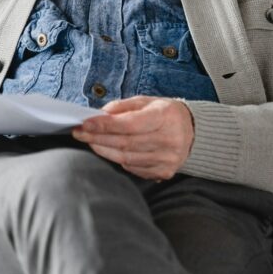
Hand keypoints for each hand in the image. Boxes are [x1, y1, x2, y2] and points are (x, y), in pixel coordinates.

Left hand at [71, 96, 193, 180]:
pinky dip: (117, 159)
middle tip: (79, 133)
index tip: (85, 123)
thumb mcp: (147, 102)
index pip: (130, 124)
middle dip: (98, 138)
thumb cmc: (165, 114)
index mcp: (165, 117)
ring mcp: (168, 159)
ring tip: (90, 141)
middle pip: (125, 143)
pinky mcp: (164, 172)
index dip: (104, 125)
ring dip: (103, 150)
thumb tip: (100, 114)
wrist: (193, 132)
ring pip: (126, 158)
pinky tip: (108, 151)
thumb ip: (123, 106)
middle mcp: (169, 140)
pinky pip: (133, 168)